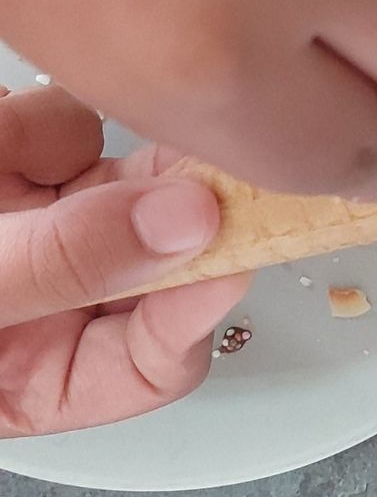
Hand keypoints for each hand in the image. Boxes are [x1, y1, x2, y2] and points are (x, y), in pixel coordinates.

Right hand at [0, 85, 248, 436]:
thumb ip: (63, 264)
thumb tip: (185, 225)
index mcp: (31, 374)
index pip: (150, 367)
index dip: (197, 317)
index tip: (235, 257)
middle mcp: (56, 295)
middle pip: (165, 263)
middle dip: (195, 219)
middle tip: (226, 175)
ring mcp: (44, 222)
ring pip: (135, 186)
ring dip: (136, 164)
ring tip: (126, 148)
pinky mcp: (25, 154)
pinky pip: (73, 125)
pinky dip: (48, 122)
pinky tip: (12, 137)